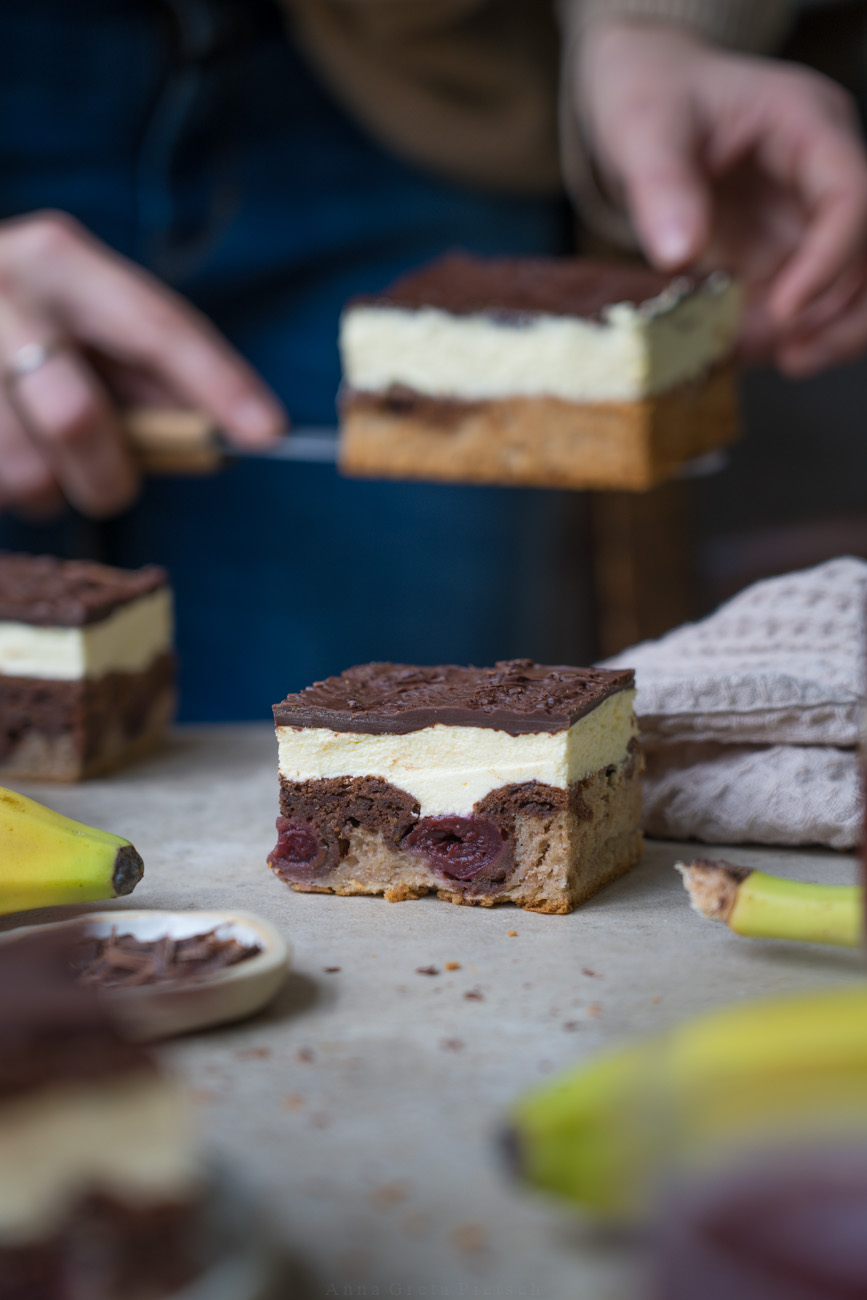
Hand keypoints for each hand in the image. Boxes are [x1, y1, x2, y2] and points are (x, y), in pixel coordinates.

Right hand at [0, 211, 285, 517]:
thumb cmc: (24, 320)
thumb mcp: (85, 319)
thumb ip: (147, 373)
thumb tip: (213, 436)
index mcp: (59, 260)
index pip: (157, 329)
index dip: (218, 384)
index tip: (268, 433)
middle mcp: (4, 290)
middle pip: (76, 419)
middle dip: (109, 476)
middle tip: (114, 486)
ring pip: (25, 470)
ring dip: (46, 492)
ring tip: (36, 462)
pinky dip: (8, 492)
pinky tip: (2, 457)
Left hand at [575, 22, 866, 375]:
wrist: (646, 100)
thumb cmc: (651, 96)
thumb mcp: (642, 128)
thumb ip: (660, 185)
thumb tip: (679, 253)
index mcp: (805, 123)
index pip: (851, 194)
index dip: (830, 259)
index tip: (784, 310)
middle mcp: (821, 172)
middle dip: (842, 310)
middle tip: (790, 355)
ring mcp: (806, 216)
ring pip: (852, 284)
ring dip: (826, 332)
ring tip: (768, 361)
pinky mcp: (782, 252)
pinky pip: (802, 304)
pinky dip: (778, 336)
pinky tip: (738, 352)